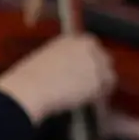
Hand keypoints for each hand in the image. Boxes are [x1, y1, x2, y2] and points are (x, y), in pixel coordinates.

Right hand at [0, 34, 115, 123]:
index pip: (92, 48)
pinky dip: (99, 96)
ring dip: (100, 85)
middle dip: (97, 72)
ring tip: (85, 96)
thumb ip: (65, 59)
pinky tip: (86, 100)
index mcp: (74, 38)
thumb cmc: (30, 76)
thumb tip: (70, 70)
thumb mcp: (48, 57)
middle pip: (104, 59)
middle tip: (86, 86)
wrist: (31, 87)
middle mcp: (88, 46)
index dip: (89, 62)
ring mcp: (96, 62)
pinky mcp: (99, 80)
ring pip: (108, 75)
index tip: (83, 72)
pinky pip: (106, 89)